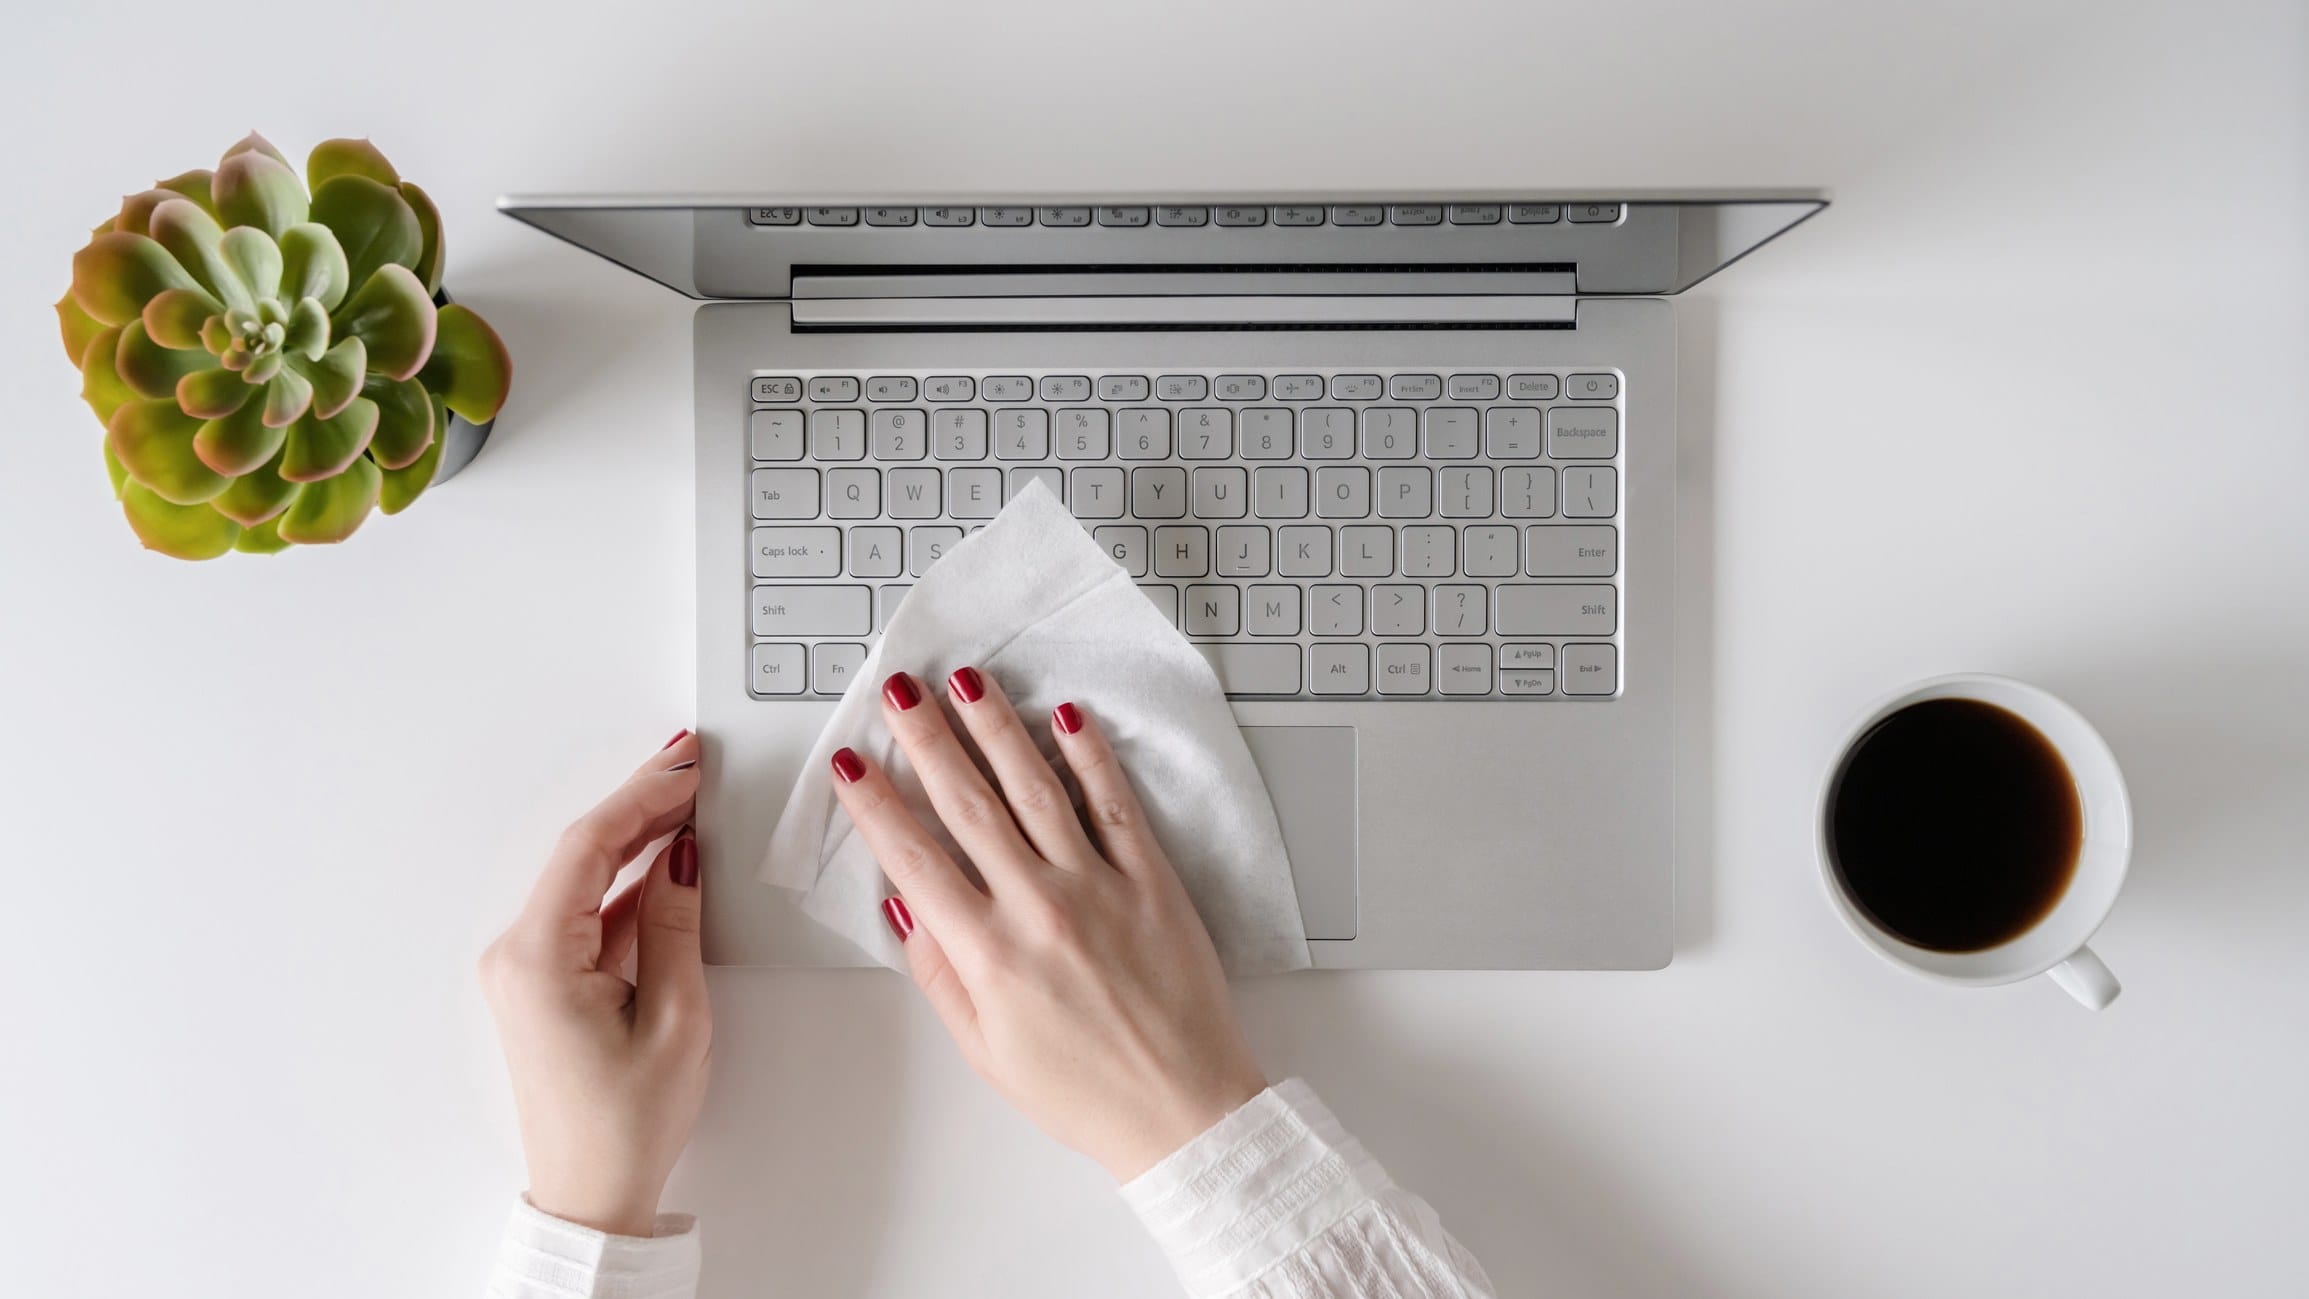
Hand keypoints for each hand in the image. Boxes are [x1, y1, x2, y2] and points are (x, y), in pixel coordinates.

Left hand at [479, 732, 709, 1236]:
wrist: (591, 1193)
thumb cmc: (625, 1124)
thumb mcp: (676, 1017)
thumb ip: (675, 923)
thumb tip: (681, 856)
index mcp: (538, 957)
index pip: (590, 847)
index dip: (642, 794)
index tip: (686, 762)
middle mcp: (517, 954)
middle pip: (582, 854)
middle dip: (642, 806)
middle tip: (694, 767)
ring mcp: (525, 968)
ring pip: (586, 880)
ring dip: (638, 843)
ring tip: (692, 806)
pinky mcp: (542, 983)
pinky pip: (587, 914)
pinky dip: (629, 885)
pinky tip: (669, 866)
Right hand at [831, 669, 1266, 1180]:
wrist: (1182, 1109)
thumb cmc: (1086, 1091)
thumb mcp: (985, 1050)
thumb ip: (938, 973)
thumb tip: (903, 907)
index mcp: (989, 953)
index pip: (914, 858)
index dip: (874, 804)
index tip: (850, 761)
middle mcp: (1039, 908)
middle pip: (968, 804)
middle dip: (926, 738)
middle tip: (899, 691)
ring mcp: (1099, 887)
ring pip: (1035, 788)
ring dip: (995, 728)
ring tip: (966, 682)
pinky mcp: (1151, 881)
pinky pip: (1115, 805)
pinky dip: (1091, 756)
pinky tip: (1066, 716)